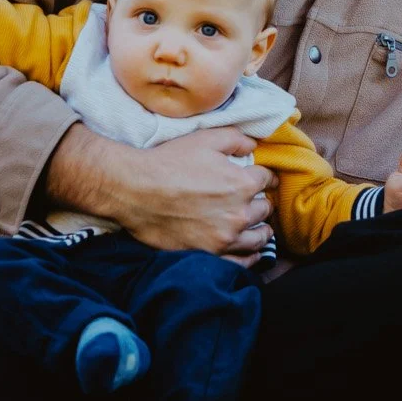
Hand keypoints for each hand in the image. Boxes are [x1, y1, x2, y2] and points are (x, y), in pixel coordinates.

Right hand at [45, 123, 274, 254]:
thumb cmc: (168, 162)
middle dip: (261, 202)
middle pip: (264, 209)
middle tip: (256, 201)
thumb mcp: (205, 139)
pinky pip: (242, 261)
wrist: (135, 190)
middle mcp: (239, 214)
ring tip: (260, 227)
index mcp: (242, 183)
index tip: (262, 179)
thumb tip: (254, 144)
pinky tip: (251, 252)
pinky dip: (251, 256)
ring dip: (261, 230)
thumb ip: (236, 139)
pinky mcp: (209, 254)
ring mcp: (224, 238)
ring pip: (259, 237)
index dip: (265, 177)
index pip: (267, 180)